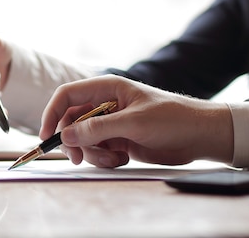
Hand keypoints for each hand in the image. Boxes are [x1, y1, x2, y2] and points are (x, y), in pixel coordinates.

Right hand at [39, 75, 233, 167]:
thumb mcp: (133, 122)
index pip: (67, 96)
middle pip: (71, 121)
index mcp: (106, 88)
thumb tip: (66, 136)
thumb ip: (97, 129)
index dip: (52, 114)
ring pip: (83, 140)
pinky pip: (97, 151)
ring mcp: (110, 123)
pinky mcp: (117, 140)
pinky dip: (104, 159)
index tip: (47, 136)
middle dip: (73, 141)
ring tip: (114, 158)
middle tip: (78, 158)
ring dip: (92, 153)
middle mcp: (104, 104)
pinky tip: (123, 158)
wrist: (200, 136)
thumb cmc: (172, 118)